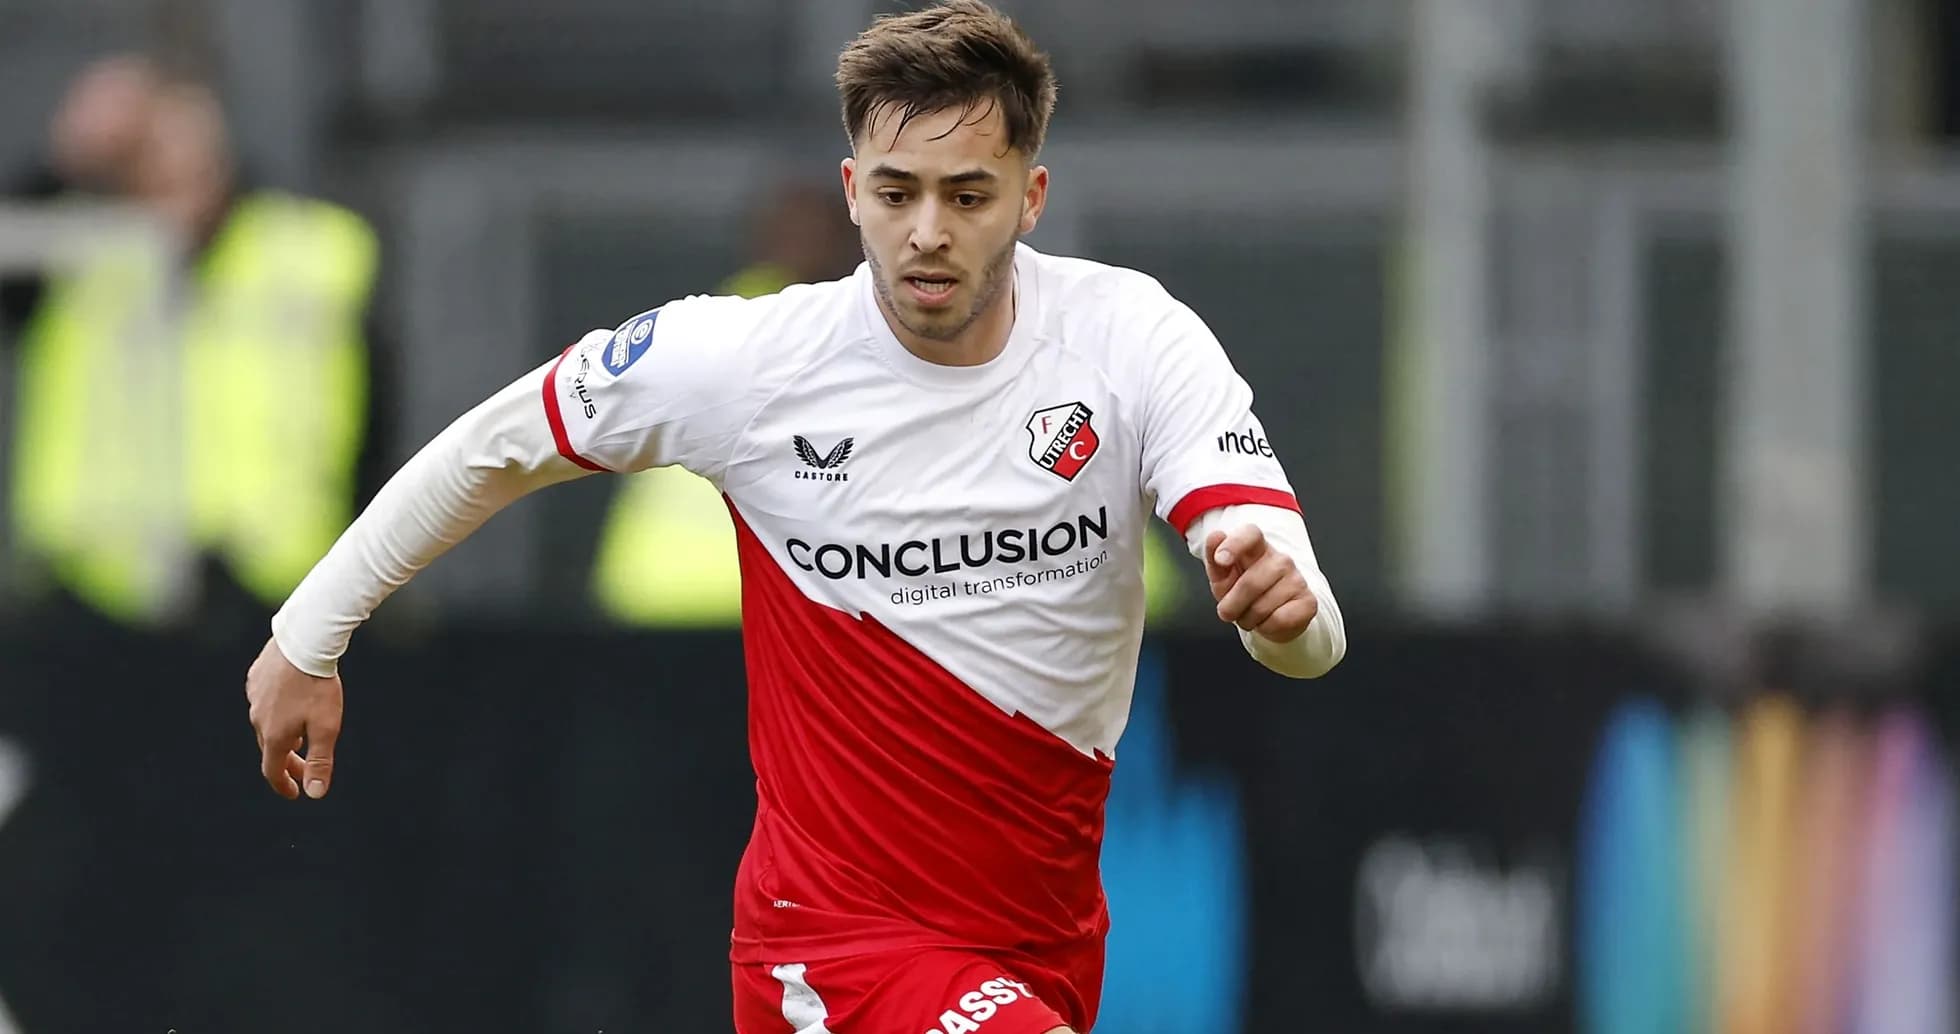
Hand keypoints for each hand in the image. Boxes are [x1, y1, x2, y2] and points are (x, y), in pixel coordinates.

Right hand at [244, 637, 342, 799]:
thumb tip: (315, 794)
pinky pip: (265, 702)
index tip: (295, 792)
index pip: (273, 770)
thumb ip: (320, 761)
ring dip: (283, 736)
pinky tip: (291, 704)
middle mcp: (257, 719)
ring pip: (267, 724)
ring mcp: (254, 697)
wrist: (304, 641)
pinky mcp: (256, 677)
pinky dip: (278, 712)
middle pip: (271, 748)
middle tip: (307, 768)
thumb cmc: (317, 685)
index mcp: (273, 735)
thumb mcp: (326, 727)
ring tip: (301, 737)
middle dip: (288, 762)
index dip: (284, 785)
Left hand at [1204, 524, 1318, 642]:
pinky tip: (1267, 621)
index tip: (1220, 560)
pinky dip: (1266, 628)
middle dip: (1231, 606)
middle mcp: (1280, 559)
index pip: (1250, 534)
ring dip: (1247, 619)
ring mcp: (1297, 579)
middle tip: (1228, 612)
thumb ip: (1215, 559)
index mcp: (1257, 547)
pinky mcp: (1308, 602)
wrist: (1271, 616)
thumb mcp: (1222, 578)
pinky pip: (1279, 620)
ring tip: (1250, 615)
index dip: (1234, 545)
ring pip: (1262, 607)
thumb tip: (1215, 536)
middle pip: (1250, 582)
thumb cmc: (1243, 591)